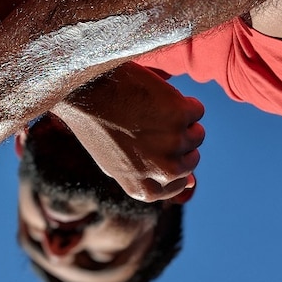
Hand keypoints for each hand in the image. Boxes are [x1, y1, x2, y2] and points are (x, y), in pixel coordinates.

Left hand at [52, 63, 204, 201]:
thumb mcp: (119, 165)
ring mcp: (174, 143)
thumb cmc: (98, 128)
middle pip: (191, 159)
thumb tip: (191, 184)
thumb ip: (152, 180)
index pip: (179, 184)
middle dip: (176, 142)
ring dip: (179, 121)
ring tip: (148, 111)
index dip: (168, 160)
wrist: (84, 91)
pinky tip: (154, 97)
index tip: (151, 145)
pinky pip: (196, 110)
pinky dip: (181, 101)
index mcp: (145, 190)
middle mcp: (164, 172)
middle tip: (145, 125)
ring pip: (197, 134)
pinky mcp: (180, 115)